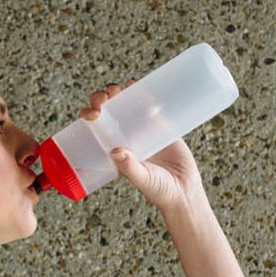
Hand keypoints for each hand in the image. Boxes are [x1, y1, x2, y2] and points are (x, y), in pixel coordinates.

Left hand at [81, 81, 206, 214]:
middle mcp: (126, 138)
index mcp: (114, 150)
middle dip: (103, 100)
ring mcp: (143, 131)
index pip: (95, 128)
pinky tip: (138, 84)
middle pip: (108, 112)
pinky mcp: (162, 127)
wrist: (185, 191)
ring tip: (120, 87)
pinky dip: (144, 94)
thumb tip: (116, 151)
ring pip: (127, 106)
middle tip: (106, 96)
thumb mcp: (143, 180)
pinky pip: (151, 107)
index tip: (92, 113)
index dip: (90, 116)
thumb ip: (130, 167)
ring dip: (121, 93)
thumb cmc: (160, 191)